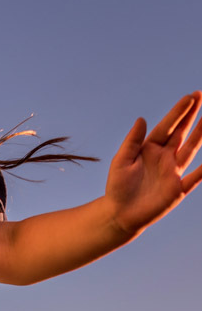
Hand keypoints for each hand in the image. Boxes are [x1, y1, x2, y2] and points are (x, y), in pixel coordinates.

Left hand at [105, 92, 201, 237]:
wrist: (120, 215)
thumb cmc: (118, 188)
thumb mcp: (121, 162)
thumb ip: (132, 141)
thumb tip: (141, 119)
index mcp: (150, 149)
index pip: (167, 127)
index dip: (178, 112)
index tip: (190, 97)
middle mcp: (164, 158)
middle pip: (181, 133)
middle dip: (191, 115)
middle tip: (201, 95)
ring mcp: (172, 173)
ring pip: (191, 149)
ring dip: (200, 134)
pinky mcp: (176, 190)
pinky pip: (194, 178)